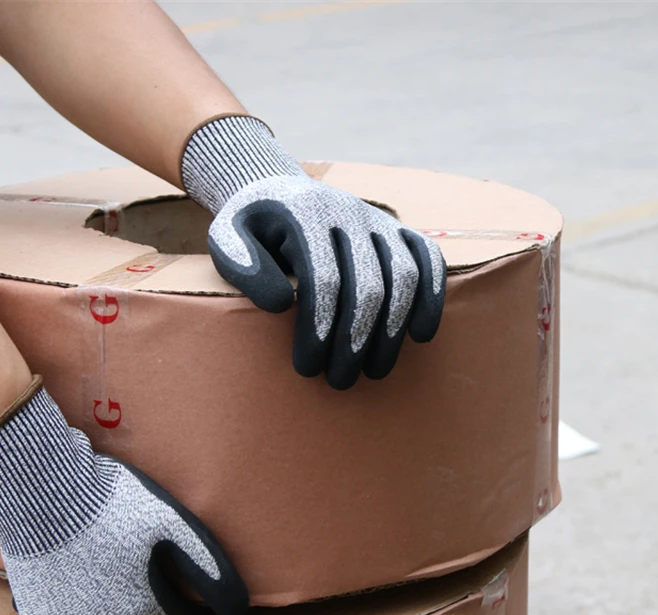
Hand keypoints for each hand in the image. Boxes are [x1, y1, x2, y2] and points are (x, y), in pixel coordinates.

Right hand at [0, 379, 247, 614]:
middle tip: (145, 568)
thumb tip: (238, 607)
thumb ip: (208, 565)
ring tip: (110, 564)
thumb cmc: (114, 503)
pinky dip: (74, 600)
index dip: (188, 609)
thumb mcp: (172, 523)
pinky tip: (76, 569)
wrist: (44, 491)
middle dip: (150, 605)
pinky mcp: (39, 613)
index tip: (185, 589)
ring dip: (111, 604)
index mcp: (145, 608)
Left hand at [181, 115, 446, 388]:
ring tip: (375, 372)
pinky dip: (432, 297)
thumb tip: (282, 304)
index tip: (307, 367)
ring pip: (402, 277)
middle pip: (367, 285)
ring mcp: (378, 219)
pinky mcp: (398, 229)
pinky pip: (429, 259)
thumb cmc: (250, 227)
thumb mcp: (225, 238)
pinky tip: (421, 335)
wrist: (278, 189)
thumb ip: (241, 265)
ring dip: (392, 331)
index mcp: (305, 214)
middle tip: (339, 382)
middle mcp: (348, 212)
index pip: (323, 279)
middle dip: (354, 341)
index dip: (318, 328)